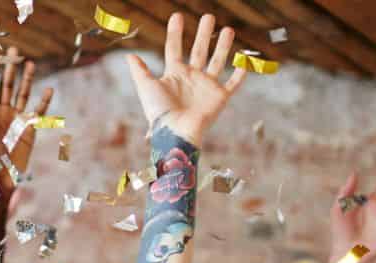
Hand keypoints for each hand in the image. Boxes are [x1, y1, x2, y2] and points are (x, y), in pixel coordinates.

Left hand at [0, 51, 52, 179]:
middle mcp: (4, 112)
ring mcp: (17, 119)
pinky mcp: (29, 128)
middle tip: (13, 50)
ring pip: (23, 94)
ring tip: (30, 63)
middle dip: (10, 68)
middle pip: (8, 85)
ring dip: (26, 79)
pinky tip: (48, 90)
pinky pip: (38, 112)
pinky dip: (44, 102)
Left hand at [125, 13, 244, 143]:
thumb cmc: (160, 113)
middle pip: (198, 51)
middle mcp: (191, 78)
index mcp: (174, 75)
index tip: (177, 15)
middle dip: (203, 34)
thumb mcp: (146, 88)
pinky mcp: (219, 97)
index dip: (174, 33)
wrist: (176, 133)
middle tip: (208, 17)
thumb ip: (140, 71)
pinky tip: (245, 61)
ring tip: (228, 29)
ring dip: (223, 46)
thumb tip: (129, 55)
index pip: (174, 49)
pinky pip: (233, 83)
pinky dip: (241, 74)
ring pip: (217, 62)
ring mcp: (206, 87)